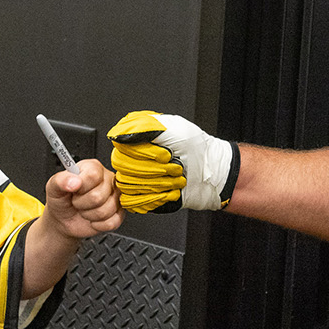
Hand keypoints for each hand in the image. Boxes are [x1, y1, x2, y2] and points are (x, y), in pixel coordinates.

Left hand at [43, 158, 122, 238]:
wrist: (63, 219)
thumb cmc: (61, 199)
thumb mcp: (53, 187)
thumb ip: (60, 180)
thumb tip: (73, 181)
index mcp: (93, 168)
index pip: (93, 175)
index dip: (81, 187)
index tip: (73, 189)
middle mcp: (107, 179)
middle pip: (98, 196)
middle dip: (82, 204)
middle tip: (77, 201)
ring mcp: (115, 196)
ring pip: (105, 211)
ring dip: (89, 215)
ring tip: (83, 209)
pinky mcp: (119, 213)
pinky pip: (112, 222)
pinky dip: (97, 225)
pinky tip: (92, 218)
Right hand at [107, 111, 236, 213]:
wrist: (211, 172)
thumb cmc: (195, 148)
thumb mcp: (174, 128)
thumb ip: (143, 126)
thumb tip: (117, 133)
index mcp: (136, 139)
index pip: (122, 150)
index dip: (145, 155)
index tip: (166, 155)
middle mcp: (132, 158)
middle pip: (123, 168)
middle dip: (154, 170)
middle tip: (174, 167)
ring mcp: (136, 177)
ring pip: (129, 185)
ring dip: (159, 184)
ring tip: (176, 179)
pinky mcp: (141, 196)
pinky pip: (132, 201)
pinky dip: (155, 198)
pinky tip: (170, 192)